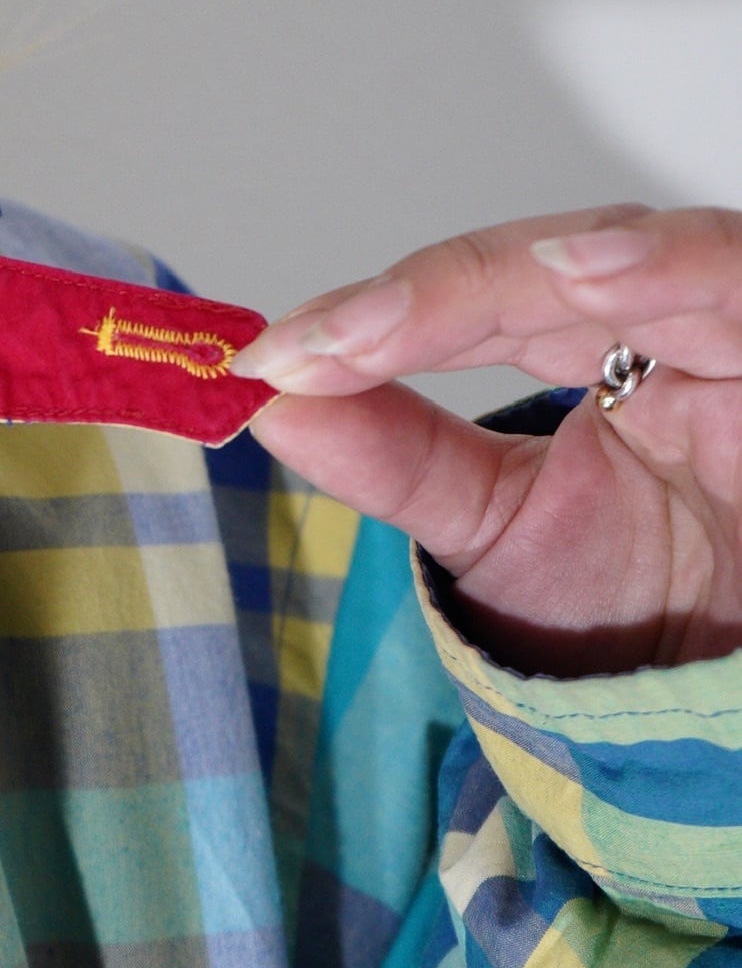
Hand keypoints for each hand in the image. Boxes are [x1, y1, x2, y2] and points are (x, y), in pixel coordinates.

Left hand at [231, 206, 741, 675]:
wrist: (732, 708)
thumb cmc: (641, 612)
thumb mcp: (496, 530)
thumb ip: (395, 459)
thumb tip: (271, 398)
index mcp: (607, 345)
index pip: (490, 294)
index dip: (386, 313)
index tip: (274, 357)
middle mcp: (686, 329)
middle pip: (575, 261)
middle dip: (448, 291)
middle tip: (329, 341)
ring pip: (690, 259)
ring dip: (581, 263)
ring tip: (486, 286)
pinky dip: (683, 272)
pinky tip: (596, 273)